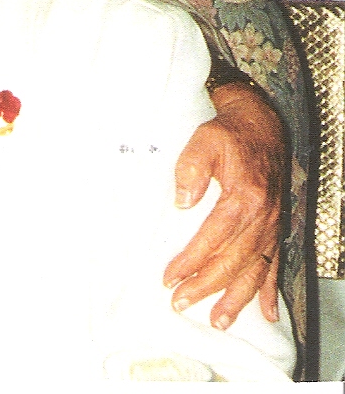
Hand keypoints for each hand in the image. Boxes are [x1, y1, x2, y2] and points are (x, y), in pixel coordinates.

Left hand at [163, 82, 283, 328]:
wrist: (260, 125)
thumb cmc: (227, 134)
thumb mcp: (203, 141)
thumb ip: (190, 169)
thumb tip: (182, 202)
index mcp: (243, 197)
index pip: (213, 238)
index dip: (191, 261)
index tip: (170, 277)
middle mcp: (262, 216)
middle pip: (234, 261)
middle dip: (206, 287)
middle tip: (180, 303)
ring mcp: (272, 224)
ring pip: (256, 269)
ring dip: (237, 298)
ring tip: (219, 321)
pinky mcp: (275, 227)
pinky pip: (275, 263)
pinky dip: (270, 290)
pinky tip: (267, 313)